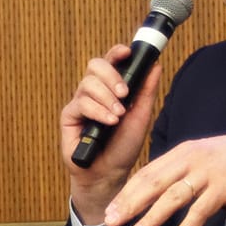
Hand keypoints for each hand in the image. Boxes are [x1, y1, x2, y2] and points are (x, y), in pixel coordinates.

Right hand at [60, 44, 160, 223]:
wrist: (109, 173)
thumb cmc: (124, 147)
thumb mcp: (141, 116)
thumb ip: (146, 91)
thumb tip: (156, 64)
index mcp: (111, 88)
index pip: (110, 61)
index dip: (116, 52)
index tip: (127, 52)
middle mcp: (94, 92)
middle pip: (95, 65)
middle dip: (111, 75)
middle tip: (124, 93)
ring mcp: (80, 103)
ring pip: (88, 83)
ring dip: (106, 98)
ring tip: (118, 116)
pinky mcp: (69, 116)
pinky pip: (81, 103)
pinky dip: (97, 111)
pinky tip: (108, 122)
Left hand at [101, 132, 225, 225]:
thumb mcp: (208, 157)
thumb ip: (185, 170)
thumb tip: (163, 190)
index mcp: (185, 151)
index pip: (148, 172)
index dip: (128, 191)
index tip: (112, 207)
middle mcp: (192, 159)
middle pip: (153, 183)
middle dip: (129, 204)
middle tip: (110, 221)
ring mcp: (208, 172)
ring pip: (172, 197)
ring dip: (151, 218)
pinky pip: (201, 211)